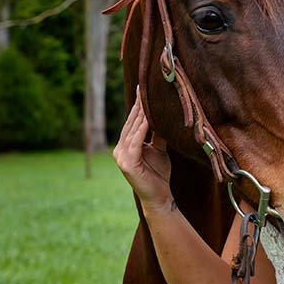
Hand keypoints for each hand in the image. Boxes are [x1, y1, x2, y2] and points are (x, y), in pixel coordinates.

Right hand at [112, 92, 173, 214]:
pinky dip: (142, 129)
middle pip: (131, 123)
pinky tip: (149, 117)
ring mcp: (121, 156)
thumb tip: (163, 114)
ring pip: (133, 130)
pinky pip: (136, 142)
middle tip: (145, 86)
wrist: (159, 196)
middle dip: (139, 105)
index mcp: (126, 145)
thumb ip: (158, 133)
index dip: (138, 105)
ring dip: (141, 114)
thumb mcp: (159, 149)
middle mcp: (120, 149)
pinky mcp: (127, 163)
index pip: (133, 121)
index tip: (143, 87)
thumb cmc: (158, 173)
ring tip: (148, 98)